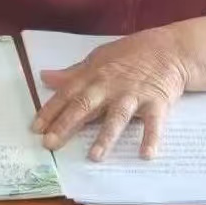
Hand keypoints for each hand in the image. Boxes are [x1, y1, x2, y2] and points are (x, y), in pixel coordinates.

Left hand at [32, 28, 186, 160]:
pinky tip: (146, 154)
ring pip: (118, 116)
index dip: (51, 110)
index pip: (68, 93)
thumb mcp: (98, 58)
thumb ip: (72, 73)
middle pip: (86, 104)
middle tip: (51, 143)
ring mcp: (135, 94)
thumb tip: (44, 77)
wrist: (170, 48)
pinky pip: (154, 122)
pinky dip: (151, 137)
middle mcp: (112, 85)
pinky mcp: (157, 102)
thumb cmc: (131, 54)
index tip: (35, 128)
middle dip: (67, 123)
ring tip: (94, 156)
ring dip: (106, 135)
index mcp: (95, 74)